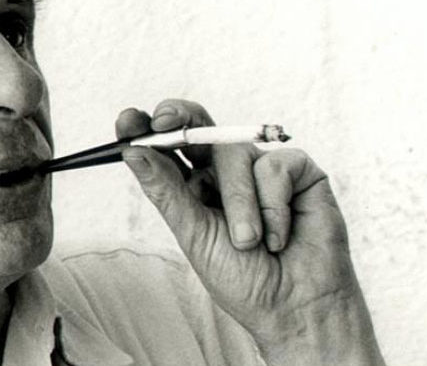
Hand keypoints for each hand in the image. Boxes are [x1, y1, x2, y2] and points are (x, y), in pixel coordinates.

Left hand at [116, 100, 383, 365]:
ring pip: (235, 151)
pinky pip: (276, 163)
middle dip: (179, 117)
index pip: (166, 148)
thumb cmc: (244, 279)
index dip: (145, 128)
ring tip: (249, 242)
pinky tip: (281, 236)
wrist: (297, 308)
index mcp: (194, 188)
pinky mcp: (300, 171)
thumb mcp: (194, 235)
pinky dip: (274, 203)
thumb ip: (166, 191)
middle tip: (164, 121)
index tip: (127, 120)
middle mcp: (226, 173)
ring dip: (240, 201)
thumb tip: (131, 151)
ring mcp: (263, 169)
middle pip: (198, 125)